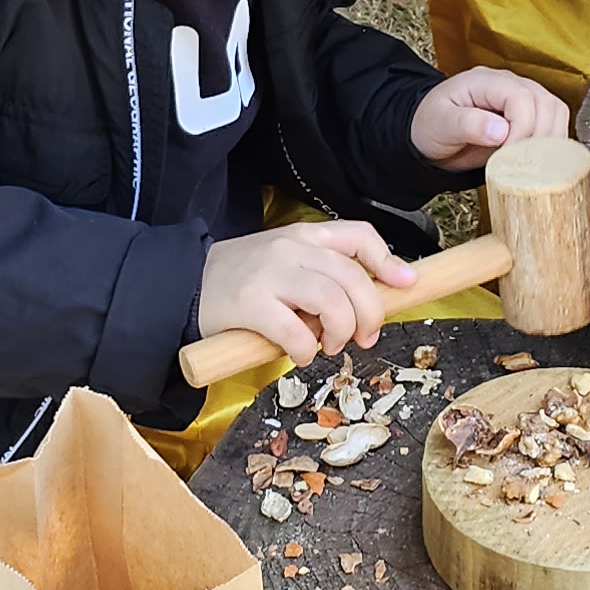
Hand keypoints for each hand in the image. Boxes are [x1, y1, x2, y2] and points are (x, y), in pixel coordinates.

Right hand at [200, 220, 415, 363]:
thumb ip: (323, 274)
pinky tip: (300, 354)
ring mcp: (271, 274)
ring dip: (340, 333)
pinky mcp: (251, 303)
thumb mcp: (286, 263)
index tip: (405, 284)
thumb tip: (370, 303)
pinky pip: (297, 332)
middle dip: (369, 315)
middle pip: (353, 279)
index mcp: (305, 236)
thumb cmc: (242, 281)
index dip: (387, 261)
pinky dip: (307, 351)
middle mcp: (291, 248)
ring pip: (332, 303)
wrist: (184, 285)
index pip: (358, 236)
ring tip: (329, 347)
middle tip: (363, 338)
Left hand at [412, 68, 570, 165]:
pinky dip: (551, 145)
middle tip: (523, 164)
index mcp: (486, 81)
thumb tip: (502, 131)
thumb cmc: (430, 125)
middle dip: (540, 138)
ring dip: (551, 142)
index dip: (522, 129)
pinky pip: (554, 125)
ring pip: (557, 113)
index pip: (522, 98)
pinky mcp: (530, 116)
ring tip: (532, 165)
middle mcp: (510, 85)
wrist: (429, 134)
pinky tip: (537, 162)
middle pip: (547, 104)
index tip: (508, 155)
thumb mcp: (439, 124)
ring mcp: (523, 98)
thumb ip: (468, 124)